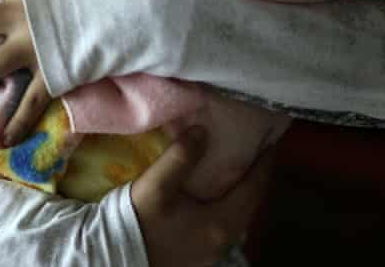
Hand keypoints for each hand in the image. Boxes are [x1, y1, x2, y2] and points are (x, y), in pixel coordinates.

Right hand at [132, 127, 274, 266]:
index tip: (269, 141)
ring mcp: (213, 250)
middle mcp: (224, 240)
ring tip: (237, 168)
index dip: (264, 164)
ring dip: (241, 191)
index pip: (254, 188)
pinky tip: (216, 193)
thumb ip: (181, 156)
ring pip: (237, 215)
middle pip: (250, 204)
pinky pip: (224, 223)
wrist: (115, 256)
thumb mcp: (157, 186)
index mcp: (222, 224)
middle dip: (255, 177)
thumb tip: (203, 130)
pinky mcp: (200, 253)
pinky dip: (227, 203)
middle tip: (255, 151)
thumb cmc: (138, 222)